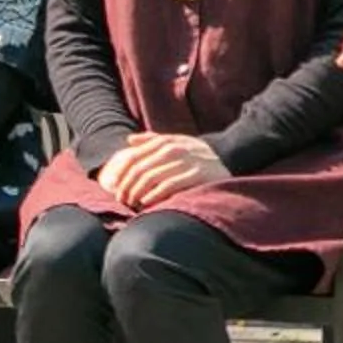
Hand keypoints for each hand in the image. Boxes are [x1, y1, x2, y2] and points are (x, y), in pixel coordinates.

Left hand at [97, 132, 228, 209]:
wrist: (227, 161)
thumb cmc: (194, 155)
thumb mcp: (177, 142)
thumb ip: (153, 140)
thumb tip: (129, 140)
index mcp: (166, 142)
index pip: (134, 157)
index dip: (121, 173)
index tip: (114, 186)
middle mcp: (174, 149)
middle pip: (140, 169)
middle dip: (127, 186)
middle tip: (121, 199)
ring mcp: (185, 161)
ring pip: (151, 178)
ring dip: (137, 192)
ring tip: (132, 203)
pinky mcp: (196, 175)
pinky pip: (168, 186)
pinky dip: (154, 195)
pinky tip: (146, 202)